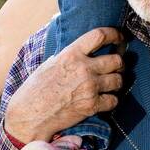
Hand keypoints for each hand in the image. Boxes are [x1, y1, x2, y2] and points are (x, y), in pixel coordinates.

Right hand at [3, 27, 125, 144]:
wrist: (30, 114)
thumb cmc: (36, 88)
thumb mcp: (50, 63)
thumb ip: (69, 55)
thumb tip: (82, 48)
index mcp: (71, 54)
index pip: (100, 35)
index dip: (115, 34)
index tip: (119, 37)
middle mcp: (83, 68)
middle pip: (117, 60)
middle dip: (118, 64)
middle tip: (115, 68)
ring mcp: (89, 87)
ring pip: (118, 80)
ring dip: (116, 83)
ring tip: (108, 85)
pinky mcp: (91, 106)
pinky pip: (113, 100)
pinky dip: (110, 101)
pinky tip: (103, 101)